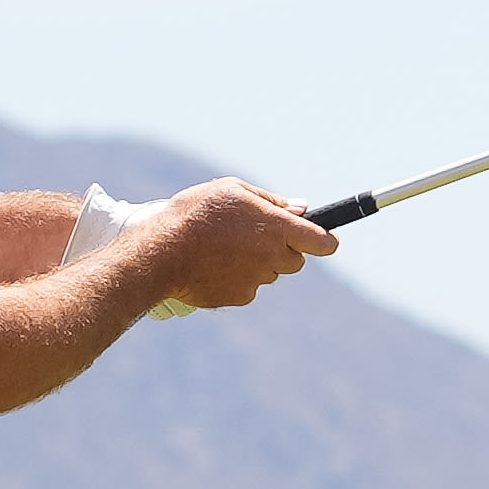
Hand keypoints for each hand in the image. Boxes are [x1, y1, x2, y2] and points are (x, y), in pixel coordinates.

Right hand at [148, 180, 335, 311]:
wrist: (161, 253)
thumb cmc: (195, 213)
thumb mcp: (232, 190)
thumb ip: (271, 200)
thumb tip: (300, 207)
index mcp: (276, 227)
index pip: (320, 240)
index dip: (326, 240)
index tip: (326, 239)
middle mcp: (272, 256)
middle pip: (295, 260)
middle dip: (282, 249)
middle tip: (255, 236)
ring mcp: (257, 280)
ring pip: (269, 273)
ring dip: (257, 263)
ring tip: (224, 247)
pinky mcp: (239, 297)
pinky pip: (247, 288)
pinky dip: (237, 279)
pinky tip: (214, 264)